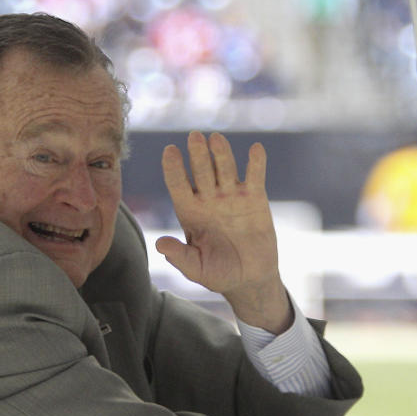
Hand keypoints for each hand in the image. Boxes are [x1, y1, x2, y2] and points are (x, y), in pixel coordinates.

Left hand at [157, 131, 291, 332]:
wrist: (249, 278)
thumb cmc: (218, 273)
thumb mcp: (196, 268)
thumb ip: (179, 256)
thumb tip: (160, 244)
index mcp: (189, 211)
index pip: (179, 185)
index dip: (174, 169)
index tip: (170, 151)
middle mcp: (208, 199)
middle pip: (201, 172)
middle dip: (198, 155)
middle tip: (194, 137)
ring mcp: (231, 196)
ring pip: (225, 169)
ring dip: (222, 154)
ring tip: (216, 139)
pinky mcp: (255, 199)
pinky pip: (255, 177)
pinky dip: (256, 163)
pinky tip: (255, 149)